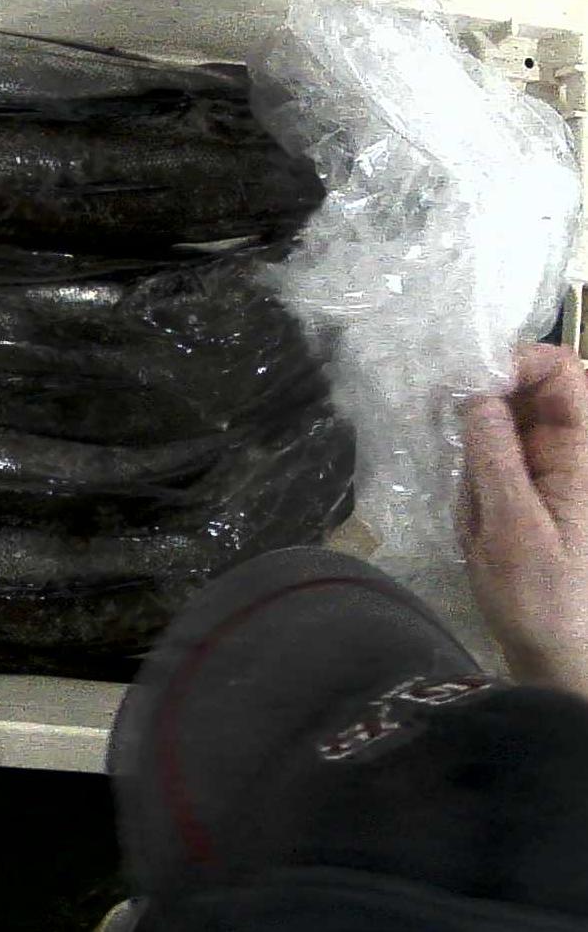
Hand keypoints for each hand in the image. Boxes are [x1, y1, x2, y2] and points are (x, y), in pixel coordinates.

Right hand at [462, 343, 587, 695]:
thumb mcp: (510, 527)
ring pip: (510, 425)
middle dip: (486, 410)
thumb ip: (494, 456)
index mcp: (586, 456)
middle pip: (534, 393)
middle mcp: (577, 455)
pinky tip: (472, 510)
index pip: (564, 372)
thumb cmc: (542, 599)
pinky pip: (503, 459)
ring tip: (470, 502)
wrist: (562, 660)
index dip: (517, 363)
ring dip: (479, 451)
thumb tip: (474, 395)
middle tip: (451, 445)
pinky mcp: (540, 494)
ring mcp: (559, 473)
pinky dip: (479, 473)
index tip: (466, 388)